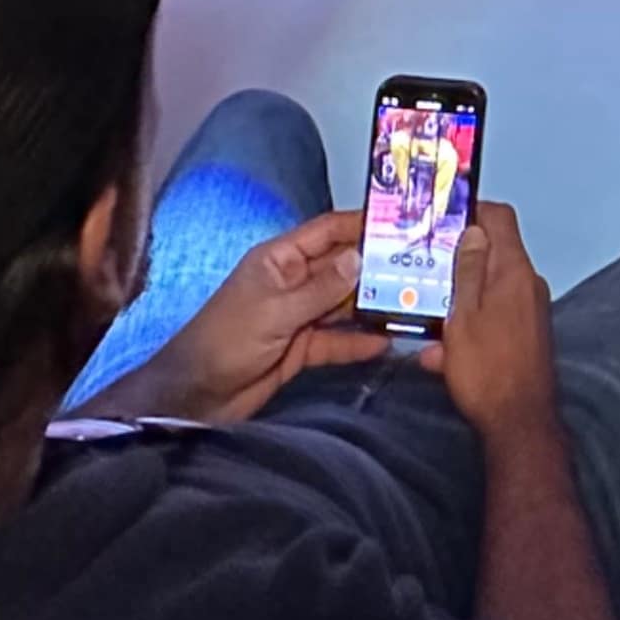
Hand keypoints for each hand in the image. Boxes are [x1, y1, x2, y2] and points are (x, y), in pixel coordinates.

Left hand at [78, 209, 385, 425]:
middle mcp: (292, 282)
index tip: (401, 222)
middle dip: (376, 268)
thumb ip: (321, 287)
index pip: (327, 232)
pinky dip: (358, 342)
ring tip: (414, 304)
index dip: (361, 224)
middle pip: (341, 267)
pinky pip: (336, 340)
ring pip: (343, 305)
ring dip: (372, 306)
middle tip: (421, 267)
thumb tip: (359, 257)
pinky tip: (386, 342)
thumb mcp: (276, 310)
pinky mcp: (301, 348)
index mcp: (279, 260)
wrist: (197, 397)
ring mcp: (298, 316)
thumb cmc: (227, 341)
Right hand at [419, 200, 561, 441]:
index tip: (442, 220)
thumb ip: (468, 270)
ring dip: (459, 299)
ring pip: (488, 289)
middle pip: (493, 252)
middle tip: (425, 269)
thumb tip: (473, 230)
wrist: (518, 423)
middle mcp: (528, 284)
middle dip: (457, 259)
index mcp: (514, 271)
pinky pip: (493, 318)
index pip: (500, 217)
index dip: (471, 210)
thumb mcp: (463, 316)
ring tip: (426, 316)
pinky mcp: (525, 335)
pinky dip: (469, 327)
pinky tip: (440, 354)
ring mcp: (530, 310)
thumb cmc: (488, 370)